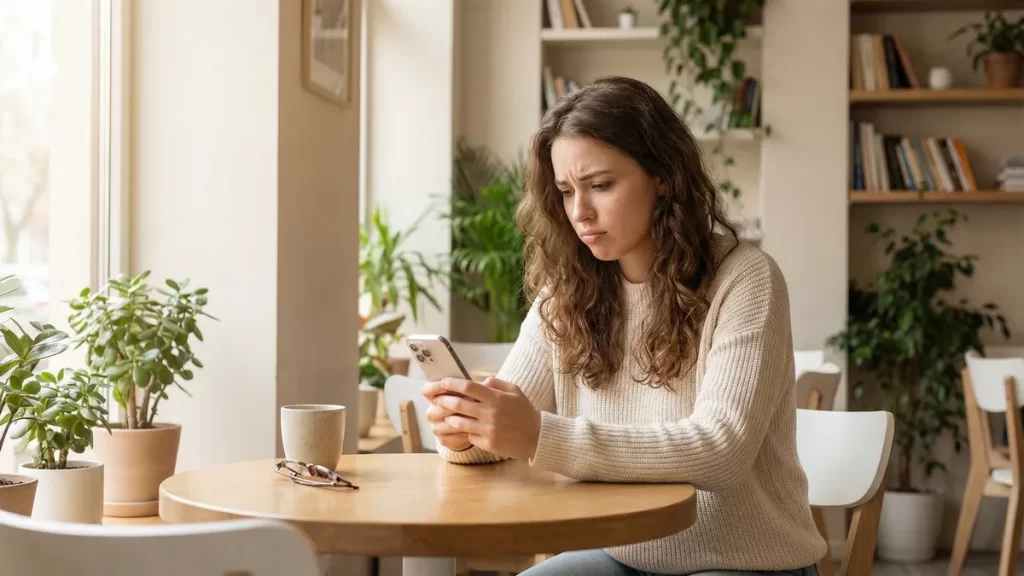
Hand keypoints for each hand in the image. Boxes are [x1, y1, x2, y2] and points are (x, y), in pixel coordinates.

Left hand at [424, 376, 541, 460]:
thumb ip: (496, 383)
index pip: (468, 387)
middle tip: (437, 399)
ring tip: (446, 414)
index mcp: (497, 398)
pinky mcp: (488, 444)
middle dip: (444, 400)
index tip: (442, 382)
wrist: (538, 437)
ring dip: (450, 418)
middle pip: (459, 405)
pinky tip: (464, 429)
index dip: (452, 384)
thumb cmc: (525, 412)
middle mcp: (491, 413)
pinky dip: (466, 432)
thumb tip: (478, 381)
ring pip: (459, 423)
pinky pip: (469, 436)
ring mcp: (488, 430)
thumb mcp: (515, 391)